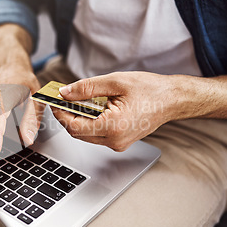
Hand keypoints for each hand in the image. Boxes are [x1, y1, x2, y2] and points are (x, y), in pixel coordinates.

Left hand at [51, 72, 173, 151]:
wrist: (172, 100)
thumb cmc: (149, 90)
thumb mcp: (115, 82)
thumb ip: (86, 88)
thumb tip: (65, 93)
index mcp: (113, 127)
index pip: (73, 126)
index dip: (60, 114)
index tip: (54, 101)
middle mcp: (114, 141)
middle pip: (77, 132)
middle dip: (67, 115)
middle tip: (62, 98)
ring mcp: (118, 144)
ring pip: (86, 135)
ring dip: (78, 119)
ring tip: (78, 100)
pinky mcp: (120, 142)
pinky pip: (96, 134)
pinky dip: (89, 121)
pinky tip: (92, 107)